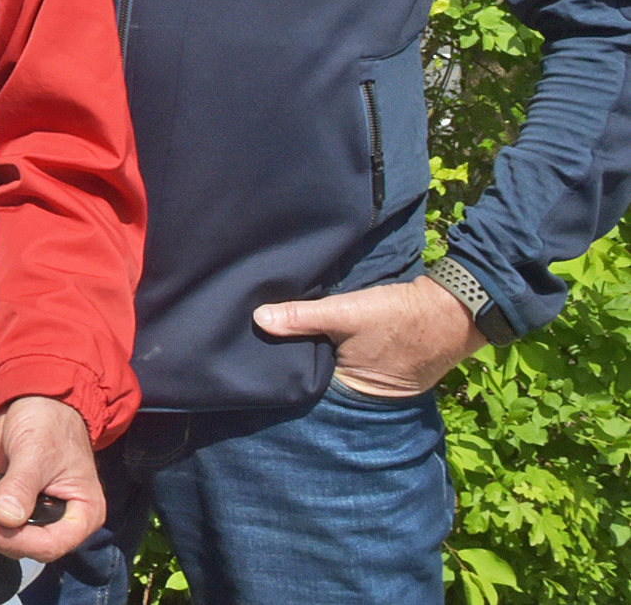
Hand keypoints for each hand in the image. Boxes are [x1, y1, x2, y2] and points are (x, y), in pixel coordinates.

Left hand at [0, 395, 100, 560]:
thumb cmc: (48, 424)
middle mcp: (63, 521)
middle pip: (27, 546)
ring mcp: (39, 516)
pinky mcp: (17, 507)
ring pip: (9, 539)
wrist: (35, 401)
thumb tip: (4, 517)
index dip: (16, 541)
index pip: (51, 543)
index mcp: (83, 513)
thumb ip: (21, 486)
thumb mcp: (35, 452)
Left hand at [254, 275, 484, 397]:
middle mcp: (357, 395)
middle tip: (257, 347)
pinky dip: (331, 351)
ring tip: (279, 339)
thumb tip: (258, 319)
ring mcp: (370, 383)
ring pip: (328, 371)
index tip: (252, 361)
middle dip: (293, 366)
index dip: (280, 376)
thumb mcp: (346, 312)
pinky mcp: (377, 366)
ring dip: (313, 356)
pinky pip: (344, 361)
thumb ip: (302, 317)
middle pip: (313, 382)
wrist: (453, 310)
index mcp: (346, 393)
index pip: (300, 390)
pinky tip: (314, 335)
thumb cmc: (401, 317)